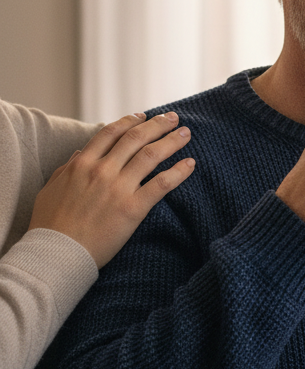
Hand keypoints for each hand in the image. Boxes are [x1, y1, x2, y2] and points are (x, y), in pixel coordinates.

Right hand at [29, 112, 195, 267]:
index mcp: (81, 164)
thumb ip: (67, 168)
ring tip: (185, 134)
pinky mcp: (133, 208)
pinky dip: (178, 172)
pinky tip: (190, 164)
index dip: (130, 121)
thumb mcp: (51, 189)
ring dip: (171, 141)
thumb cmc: (50, 225)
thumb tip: (81, 152)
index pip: (110, 133)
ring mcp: (118, 188)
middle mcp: (102, 171)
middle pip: (135, 139)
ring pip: (151, 155)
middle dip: (156, 125)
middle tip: (172, 118)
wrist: (56, 253)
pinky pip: (161, 184)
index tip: (144, 116)